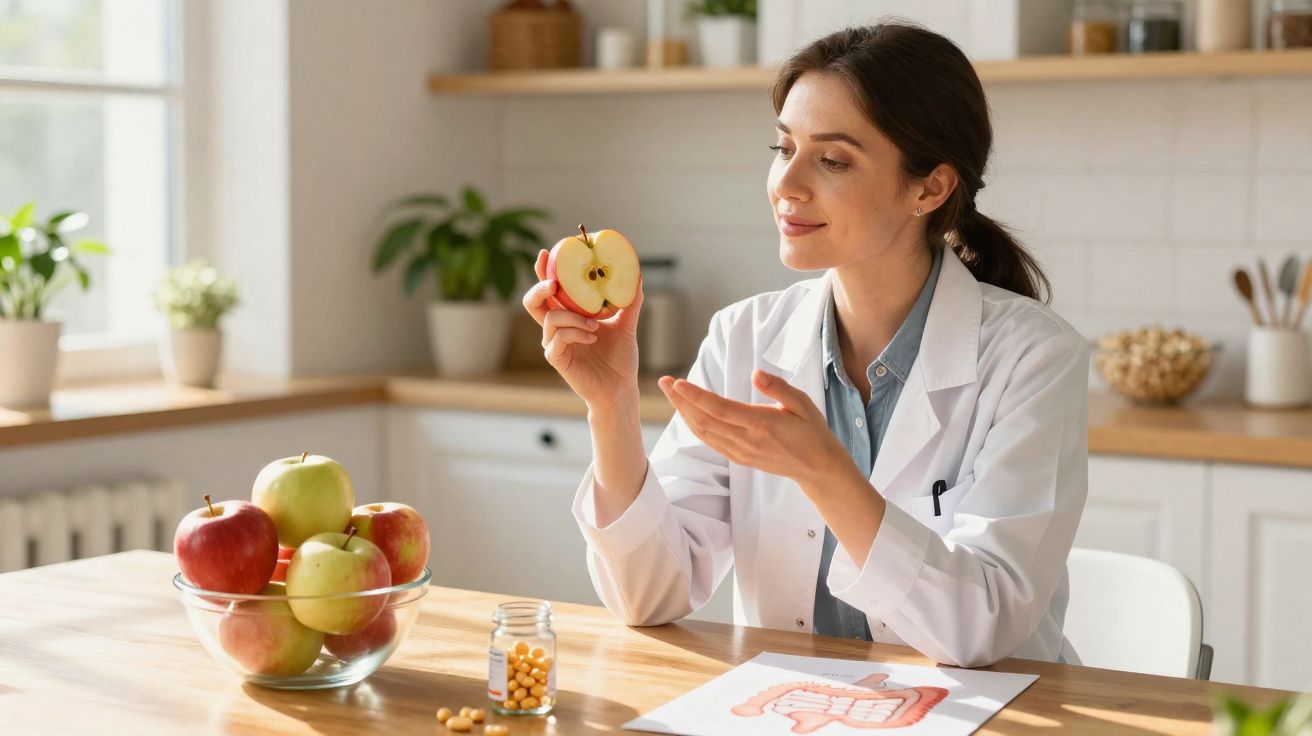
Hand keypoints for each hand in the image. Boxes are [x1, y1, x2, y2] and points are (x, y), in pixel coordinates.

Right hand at [522, 249, 642, 410]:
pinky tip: (594, 338)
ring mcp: (554, 344)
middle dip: (540, 287)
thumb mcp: (626, 324)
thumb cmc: (620, 359)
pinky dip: (576, 333)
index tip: (546, 252)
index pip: (549, 291)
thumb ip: (630, 301)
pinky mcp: (557, 359)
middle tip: (555, 283)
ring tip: (596, 325)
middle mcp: (557, 329)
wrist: (621, 388)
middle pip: (533, 302)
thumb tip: (638, 275)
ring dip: (574, 317)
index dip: (543, 271)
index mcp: (568, 317)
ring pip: (551, 319)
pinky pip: (558, 338)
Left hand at [657, 368, 847, 487]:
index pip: (721, 409)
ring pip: (704, 433)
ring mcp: (741, 452)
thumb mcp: (803, 403)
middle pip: (704, 421)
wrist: (817, 467)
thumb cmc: (811, 430)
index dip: (696, 397)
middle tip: (663, 381)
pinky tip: (687, 412)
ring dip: (684, 413)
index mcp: (762, 425)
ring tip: (671, 393)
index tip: (678, 383)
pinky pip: (710, 441)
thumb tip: (756, 373)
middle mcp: (747, 441)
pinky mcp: (739, 458)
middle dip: (680, 401)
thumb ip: (779, 388)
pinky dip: (694, 426)